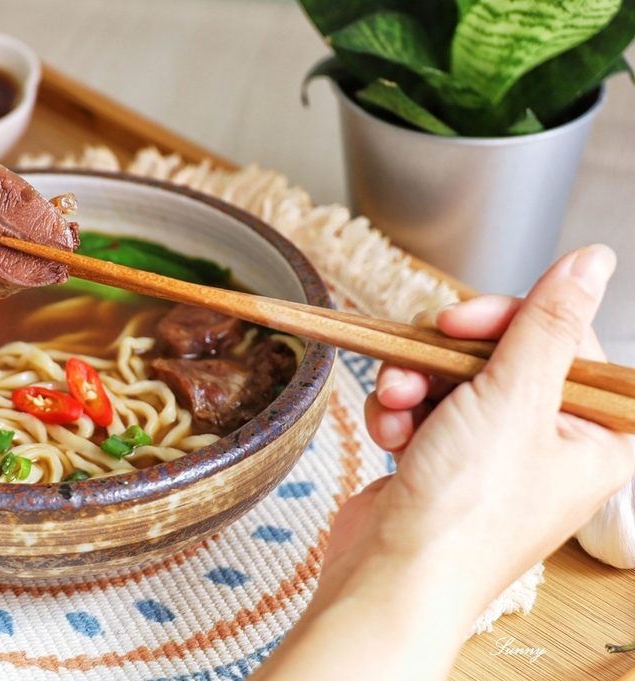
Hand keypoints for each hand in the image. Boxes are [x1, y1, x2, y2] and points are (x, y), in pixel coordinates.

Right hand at [253, 244, 634, 679]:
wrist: (392, 576)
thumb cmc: (466, 510)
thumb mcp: (514, 398)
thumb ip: (548, 324)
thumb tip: (591, 261)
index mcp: (595, 434)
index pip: (569, 343)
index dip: (515, 321)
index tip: (467, 321)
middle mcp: (548, 444)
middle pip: (504, 356)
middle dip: (449, 356)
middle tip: (426, 350)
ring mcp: (491, 456)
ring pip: (452, 379)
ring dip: (414, 382)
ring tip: (395, 403)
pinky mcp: (442, 463)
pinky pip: (423, 409)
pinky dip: (399, 413)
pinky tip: (387, 431)